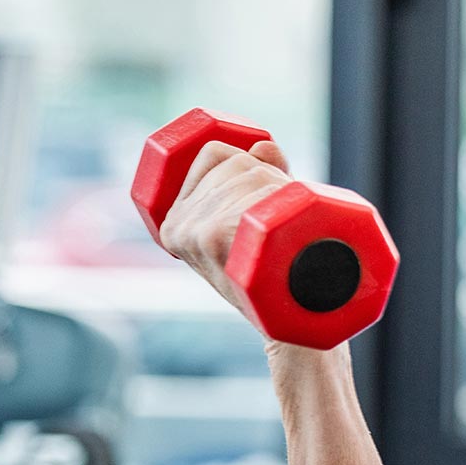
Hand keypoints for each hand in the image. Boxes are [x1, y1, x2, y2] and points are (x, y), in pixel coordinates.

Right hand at [156, 138, 294, 320]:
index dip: (250, 161)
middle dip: (270, 178)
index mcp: (175, 222)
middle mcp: (180, 225)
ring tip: (285, 229)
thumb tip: (264, 145)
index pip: (213, 153)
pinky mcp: (217, 236)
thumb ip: (261, 176)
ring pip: (253, 173)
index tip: (266, 196)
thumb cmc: (271, 274)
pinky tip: (280, 225)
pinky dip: (280, 194)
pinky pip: (258, 189)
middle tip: (282, 220)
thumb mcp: (255, 222)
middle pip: (236, 162)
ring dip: (282, 190)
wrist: (290, 320)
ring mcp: (197, 232)